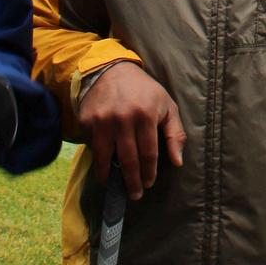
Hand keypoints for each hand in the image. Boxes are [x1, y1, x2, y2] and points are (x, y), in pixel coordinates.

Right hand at [77, 60, 185, 200]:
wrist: (110, 70)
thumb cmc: (143, 91)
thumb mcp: (166, 106)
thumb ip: (175, 134)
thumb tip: (177, 162)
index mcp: (146, 114)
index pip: (148, 153)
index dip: (149, 172)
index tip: (149, 183)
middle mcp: (123, 119)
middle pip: (129, 159)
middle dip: (133, 181)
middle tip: (135, 195)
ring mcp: (103, 121)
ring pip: (107, 157)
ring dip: (111, 176)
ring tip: (116, 187)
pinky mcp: (88, 122)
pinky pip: (93, 148)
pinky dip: (98, 161)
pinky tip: (104, 169)